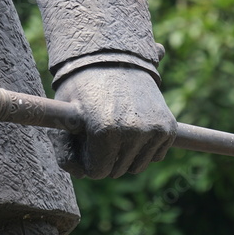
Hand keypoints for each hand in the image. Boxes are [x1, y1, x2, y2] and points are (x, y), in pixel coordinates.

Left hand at [52, 66, 176, 178]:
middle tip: (101, 131)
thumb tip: (80, 175)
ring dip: (125, 156)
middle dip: (106, 158)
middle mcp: (133, 131)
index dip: (88, 159)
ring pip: (137, 167)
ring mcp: (154, 129)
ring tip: (117, 128)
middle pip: (117, 171)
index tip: (86, 140)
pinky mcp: (168, 126)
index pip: (97, 172)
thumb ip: (65, 151)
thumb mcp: (65, 117)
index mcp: (105, 130)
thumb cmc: (83, 89)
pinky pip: (156, 156)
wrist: (113, 60)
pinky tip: (135, 127)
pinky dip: (144, 149)